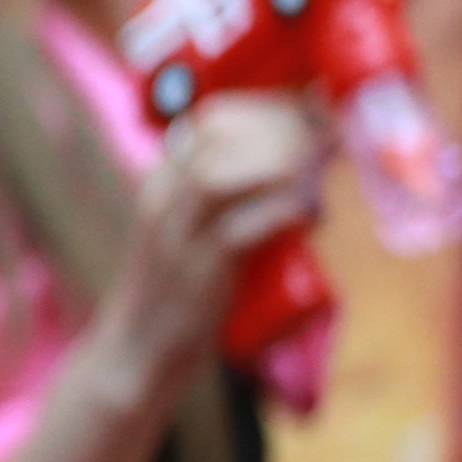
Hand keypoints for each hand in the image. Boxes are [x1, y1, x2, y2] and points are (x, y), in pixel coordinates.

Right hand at [90, 94, 324, 390]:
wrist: (134, 354)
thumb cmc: (177, 293)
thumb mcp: (196, 230)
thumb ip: (235, 198)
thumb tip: (304, 169)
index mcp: (162, 183)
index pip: (211, 118)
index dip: (267, 107)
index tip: (313, 114)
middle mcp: (162, 200)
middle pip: (219, 135)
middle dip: (282, 127)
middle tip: (327, 140)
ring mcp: (175, 236)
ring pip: (222, 174)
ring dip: (281, 162)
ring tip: (320, 169)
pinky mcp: (195, 274)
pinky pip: (240, 229)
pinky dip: (282, 211)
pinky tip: (310, 213)